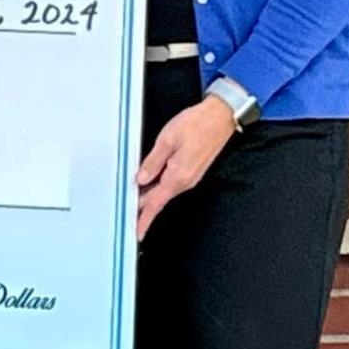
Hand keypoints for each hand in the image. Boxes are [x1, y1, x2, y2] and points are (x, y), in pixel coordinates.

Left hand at [134, 97, 236, 237]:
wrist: (221, 117)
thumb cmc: (197, 124)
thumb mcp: (167, 139)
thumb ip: (153, 161)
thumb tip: (141, 179)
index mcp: (178, 176)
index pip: (156, 203)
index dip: (144, 218)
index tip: (137, 231)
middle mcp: (186, 180)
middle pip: (158, 199)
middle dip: (143, 208)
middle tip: (127, 214)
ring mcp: (190, 176)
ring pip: (164, 191)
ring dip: (150, 197)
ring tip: (133, 199)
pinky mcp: (191, 170)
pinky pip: (171, 183)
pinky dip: (158, 187)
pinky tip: (149, 183)